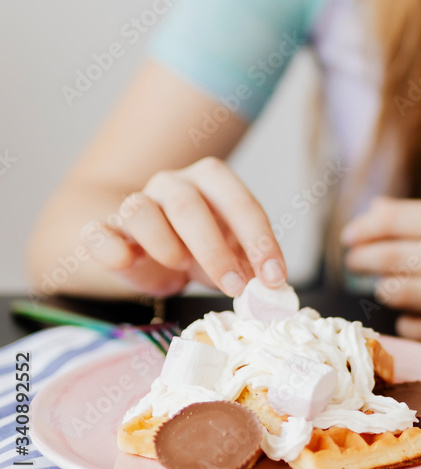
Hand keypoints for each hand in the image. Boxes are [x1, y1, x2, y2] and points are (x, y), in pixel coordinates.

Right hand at [80, 156, 286, 297]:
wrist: (148, 253)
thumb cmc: (198, 248)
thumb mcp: (231, 253)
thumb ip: (250, 264)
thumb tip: (273, 289)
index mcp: (210, 180)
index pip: (238, 201)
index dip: (259, 240)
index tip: (274, 278)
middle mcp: (171, 183)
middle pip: (187, 204)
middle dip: (215, 250)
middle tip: (235, 286)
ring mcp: (135, 202)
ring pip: (140, 210)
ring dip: (163, 243)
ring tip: (179, 266)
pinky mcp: (106, 230)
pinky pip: (98, 231)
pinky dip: (110, 247)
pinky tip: (126, 261)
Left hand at [341, 196, 420, 347]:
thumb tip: (376, 213)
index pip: (398, 221)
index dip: (365, 227)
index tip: (350, 235)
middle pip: (392, 258)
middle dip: (363, 258)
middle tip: (353, 259)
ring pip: (402, 295)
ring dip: (384, 288)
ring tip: (381, 284)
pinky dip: (408, 322)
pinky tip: (408, 315)